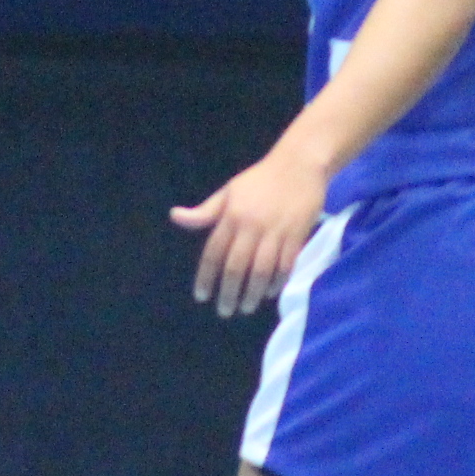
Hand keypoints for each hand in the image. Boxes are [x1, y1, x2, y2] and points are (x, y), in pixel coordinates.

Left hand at [171, 152, 329, 317]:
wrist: (299, 164)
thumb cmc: (260, 179)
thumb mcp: (228, 191)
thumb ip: (205, 212)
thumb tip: (175, 217)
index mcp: (231, 215)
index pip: (213, 253)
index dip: (205, 277)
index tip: (202, 296)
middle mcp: (251, 226)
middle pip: (236, 268)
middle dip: (228, 293)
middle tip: (224, 310)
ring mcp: (275, 232)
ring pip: (261, 271)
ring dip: (252, 294)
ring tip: (246, 307)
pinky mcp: (296, 236)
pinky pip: (285, 266)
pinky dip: (277, 282)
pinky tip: (270, 293)